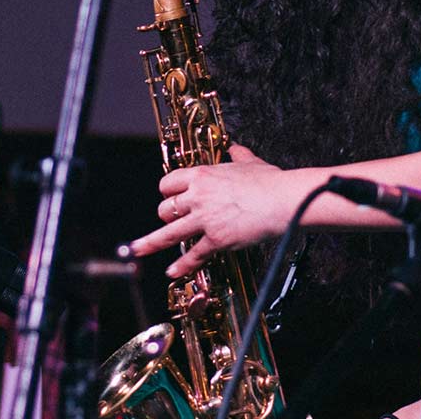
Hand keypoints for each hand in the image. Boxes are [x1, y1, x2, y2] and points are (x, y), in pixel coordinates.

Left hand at [124, 145, 308, 277]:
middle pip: (166, 207)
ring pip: (169, 232)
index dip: (167, 191)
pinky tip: (173, 271)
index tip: (169, 196)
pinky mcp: (216, 239)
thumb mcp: (250, 162)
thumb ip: (238, 155)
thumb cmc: (269, 182)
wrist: (282, 200)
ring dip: (151, 242)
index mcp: (203, 176)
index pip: (169, 183)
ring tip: (138, 249)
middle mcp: (198, 196)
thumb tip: (235, 148)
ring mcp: (205, 219)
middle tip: (169, 220)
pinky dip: (182, 265)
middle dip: (165, 215)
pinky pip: (194, 255)